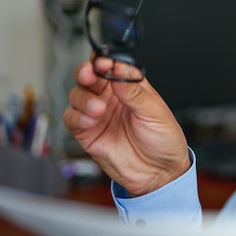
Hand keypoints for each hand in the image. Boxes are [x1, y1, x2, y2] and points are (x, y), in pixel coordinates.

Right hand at [62, 60, 190, 196]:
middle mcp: (111, 97)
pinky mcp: (87, 132)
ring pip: (77, 95)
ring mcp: (98, 114)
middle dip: (86, 72)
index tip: (102, 62)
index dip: (104, 61)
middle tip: (89, 75)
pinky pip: (71, 118)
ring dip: (83, 98)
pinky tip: (90, 121)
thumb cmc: (163, 140)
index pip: (112, 66)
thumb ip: (134, 91)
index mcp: (130, 87)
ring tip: (98, 108)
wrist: (159, 173)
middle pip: (89, 76)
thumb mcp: (155, 112)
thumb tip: (118, 70)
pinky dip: (76, 117)